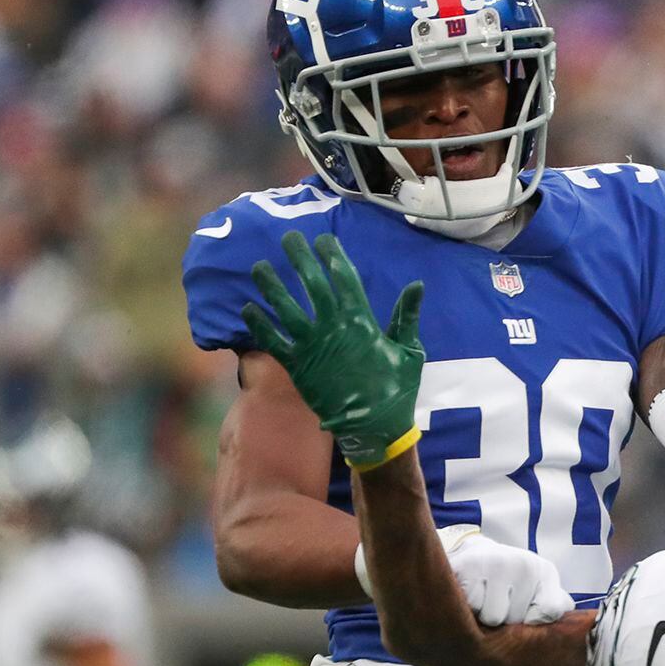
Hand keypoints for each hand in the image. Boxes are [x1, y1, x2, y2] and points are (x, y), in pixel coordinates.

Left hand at [242, 231, 425, 470]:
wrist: (375, 427)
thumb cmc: (397, 390)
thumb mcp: (411, 351)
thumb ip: (407, 316)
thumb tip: (416, 285)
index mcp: (362, 321)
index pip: (344, 279)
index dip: (332, 256)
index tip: (323, 239)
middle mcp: (333, 328)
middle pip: (312, 284)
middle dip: (299, 258)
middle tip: (288, 238)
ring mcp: (312, 347)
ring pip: (286, 308)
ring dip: (271, 285)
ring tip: (259, 266)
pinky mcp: (296, 367)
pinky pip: (272, 341)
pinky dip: (259, 325)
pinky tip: (247, 309)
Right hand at [441, 526, 574, 626]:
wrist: (474, 556)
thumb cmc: (511, 581)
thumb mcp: (540, 589)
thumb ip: (554, 604)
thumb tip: (563, 611)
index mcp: (545, 571)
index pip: (550, 611)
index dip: (533, 620)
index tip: (524, 612)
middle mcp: (523, 564)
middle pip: (515, 619)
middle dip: (505, 620)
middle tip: (498, 600)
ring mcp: (495, 562)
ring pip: (491, 618)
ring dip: (483, 615)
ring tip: (483, 597)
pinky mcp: (467, 566)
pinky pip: (469, 607)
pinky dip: (465, 607)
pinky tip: (468, 593)